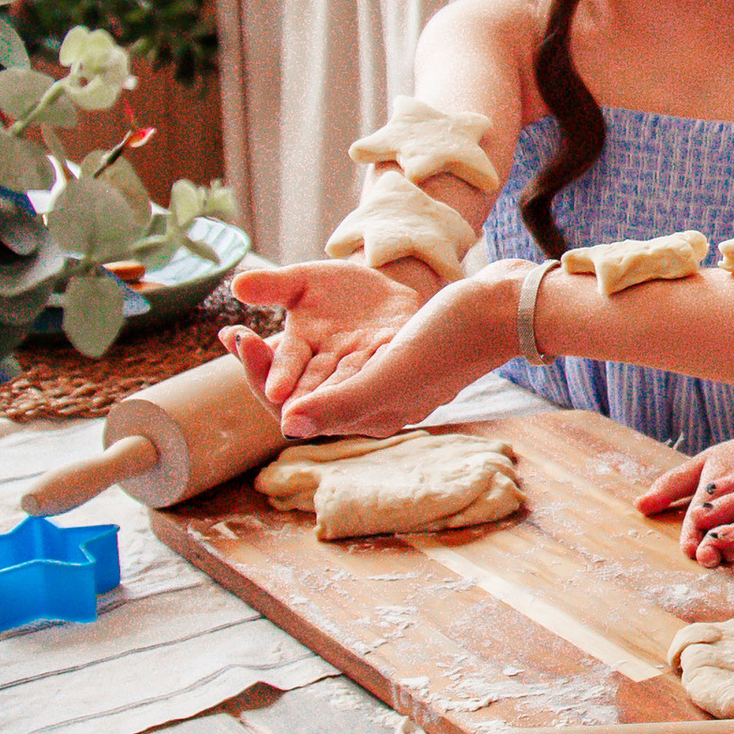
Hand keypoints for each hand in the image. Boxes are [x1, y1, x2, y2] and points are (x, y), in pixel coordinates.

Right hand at [225, 257, 424, 416]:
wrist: (384, 289)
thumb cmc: (335, 292)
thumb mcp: (302, 282)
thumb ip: (272, 286)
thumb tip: (236, 285)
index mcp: (301, 352)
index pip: (282, 366)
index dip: (270, 369)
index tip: (265, 379)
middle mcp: (330, 369)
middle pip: (310, 389)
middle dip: (299, 394)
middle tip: (281, 402)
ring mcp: (364, 366)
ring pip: (348, 385)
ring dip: (336, 395)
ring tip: (326, 400)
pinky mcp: (398, 355)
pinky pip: (389, 368)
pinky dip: (381, 372)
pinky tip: (377, 374)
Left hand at [257, 270, 522, 436]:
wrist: (501, 310)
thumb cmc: (450, 339)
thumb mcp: (390, 370)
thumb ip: (340, 402)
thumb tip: (286, 423)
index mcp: (371, 416)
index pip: (297, 414)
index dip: (259, 380)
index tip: (236, 338)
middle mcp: (377, 406)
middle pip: (303, 398)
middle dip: (264, 369)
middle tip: (232, 333)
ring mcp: (388, 383)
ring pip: (317, 379)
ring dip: (282, 357)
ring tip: (252, 330)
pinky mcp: (398, 358)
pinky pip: (339, 359)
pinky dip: (311, 345)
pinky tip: (300, 322)